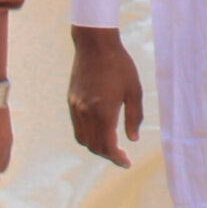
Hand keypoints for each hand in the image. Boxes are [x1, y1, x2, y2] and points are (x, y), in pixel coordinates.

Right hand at [68, 26, 143, 168]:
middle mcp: (86, 112)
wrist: (95, 44)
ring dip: (96, 147)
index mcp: (103, 111)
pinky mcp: (72, 101)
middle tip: (121, 156)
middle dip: (108, 155)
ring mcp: (76, 107)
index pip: (107, 146)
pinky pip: (77, 127)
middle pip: (94, 146)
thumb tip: (133, 138)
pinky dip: (87, 135)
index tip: (127, 163)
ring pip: (83, 139)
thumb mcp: (134, 90)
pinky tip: (99, 131)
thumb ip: (134, 116)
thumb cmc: (119, 65)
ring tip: (110, 146)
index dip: (117, 158)